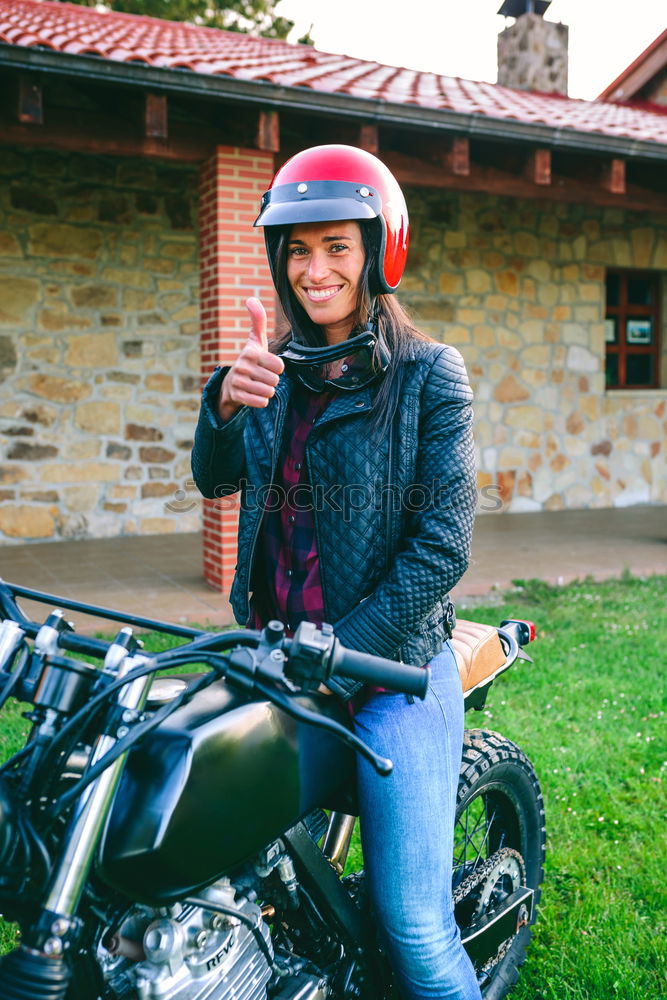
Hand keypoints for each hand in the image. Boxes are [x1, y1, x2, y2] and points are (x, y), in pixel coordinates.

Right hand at [218, 298, 284, 421]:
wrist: (231, 383)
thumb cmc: (250, 359)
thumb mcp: (255, 340)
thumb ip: (258, 320)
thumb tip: (251, 298)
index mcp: (250, 352)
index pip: (279, 366)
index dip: (277, 368)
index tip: (268, 365)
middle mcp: (243, 366)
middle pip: (275, 380)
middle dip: (272, 381)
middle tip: (262, 376)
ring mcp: (239, 382)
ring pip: (268, 392)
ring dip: (267, 391)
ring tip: (258, 385)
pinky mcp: (237, 396)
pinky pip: (261, 402)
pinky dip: (261, 401)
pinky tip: (254, 394)